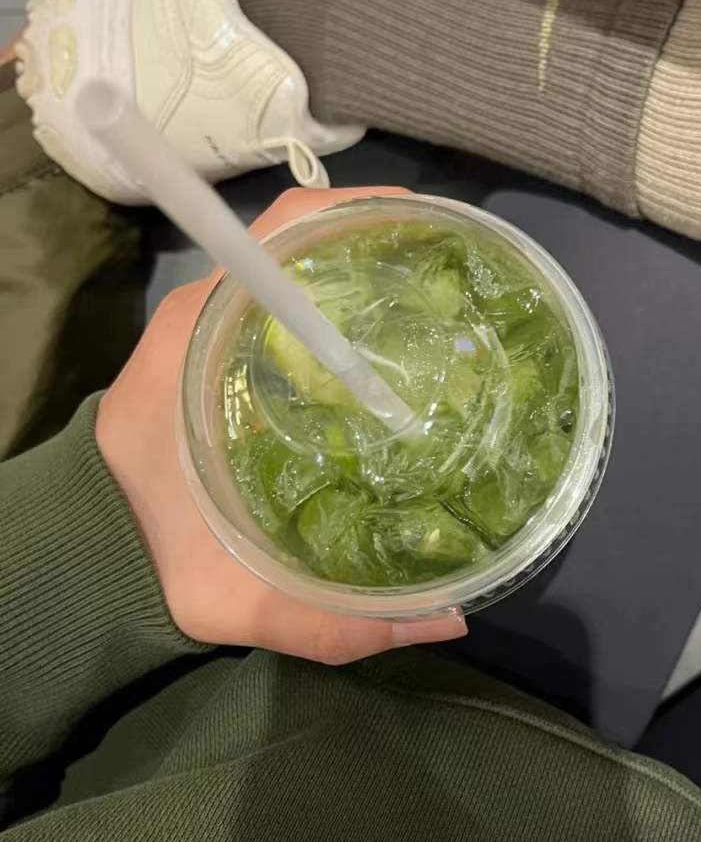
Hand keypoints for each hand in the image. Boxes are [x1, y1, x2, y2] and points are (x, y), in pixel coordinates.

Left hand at [96, 187, 468, 662]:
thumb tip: (451, 614)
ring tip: (449, 301)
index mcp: (201, 345)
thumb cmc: (159, 559)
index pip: (277, 239)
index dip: (351, 217)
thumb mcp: (232, 600)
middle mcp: (212, 321)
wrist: (99, 556)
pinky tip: (408, 347)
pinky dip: (349, 308)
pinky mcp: (230, 354)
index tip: (425, 229)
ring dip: (370, 272)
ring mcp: (220, 332)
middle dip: (382, 247)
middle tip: (459, 278)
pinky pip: (295, 307)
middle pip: (305, 245)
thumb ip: (332, 623)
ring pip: (302, 274)